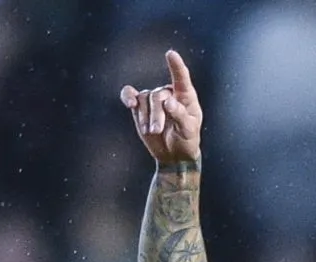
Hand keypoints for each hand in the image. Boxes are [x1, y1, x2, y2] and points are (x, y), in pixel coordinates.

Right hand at [120, 50, 203, 166]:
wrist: (174, 154)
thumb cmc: (187, 140)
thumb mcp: (189, 130)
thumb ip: (180, 115)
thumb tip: (167, 101)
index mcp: (186, 96)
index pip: (181, 77)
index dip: (176, 66)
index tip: (170, 54)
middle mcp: (169, 93)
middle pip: (157, 95)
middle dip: (156, 114)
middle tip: (156, 130)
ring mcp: (154, 99)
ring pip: (144, 98)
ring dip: (145, 116)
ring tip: (151, 131)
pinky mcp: (140, 107)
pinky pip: (130, 95)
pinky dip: (127, 97)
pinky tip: (129, 104)